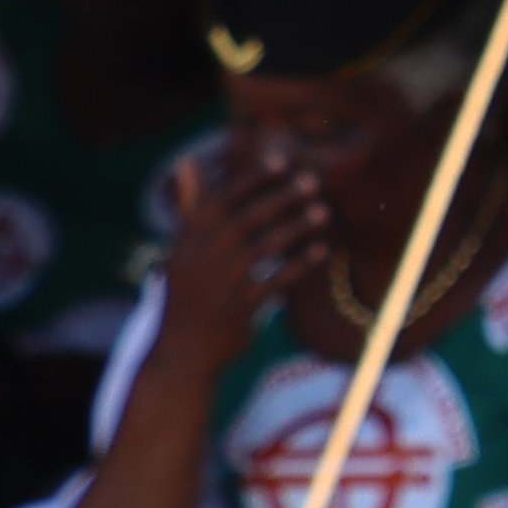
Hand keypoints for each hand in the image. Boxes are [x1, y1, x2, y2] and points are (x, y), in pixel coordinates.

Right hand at [150, 132, 339, 373]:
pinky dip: (300, 264)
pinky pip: (276, 281)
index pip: (219, 199)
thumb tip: (188, 161)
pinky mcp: (240, 309)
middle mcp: (201, 257)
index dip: (250, 177)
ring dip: (296, 226)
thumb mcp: (183, 249)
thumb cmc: (190, 292)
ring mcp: (220, 284)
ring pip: (263, 247)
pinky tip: (323, 249)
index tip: (280, 158)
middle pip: (244, 218)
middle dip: (279, 196)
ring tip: (324, 210)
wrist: (183, 349)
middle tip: (312, 178)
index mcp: (187, 239)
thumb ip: (192, 206)